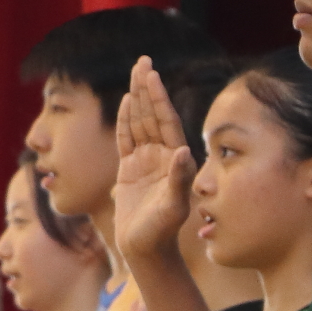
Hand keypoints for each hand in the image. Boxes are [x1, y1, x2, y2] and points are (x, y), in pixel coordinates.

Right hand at [109, 57, 197, 267]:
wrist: (146, 250)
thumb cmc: (162, 232)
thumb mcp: (173, 206)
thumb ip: (179, 179)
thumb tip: (184, 151)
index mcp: (174, 160)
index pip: (166, 121)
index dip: (159, 97)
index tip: (152, 74)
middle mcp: (162, 156)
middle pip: (154, 115)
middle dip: (148, 88)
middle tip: (143, 60)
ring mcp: (146, 161)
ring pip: (140, 123)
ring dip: (138, 98)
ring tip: (136, 73)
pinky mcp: (129, 170)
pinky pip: (127, 139)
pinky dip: (127, 120)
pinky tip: (128, 102)